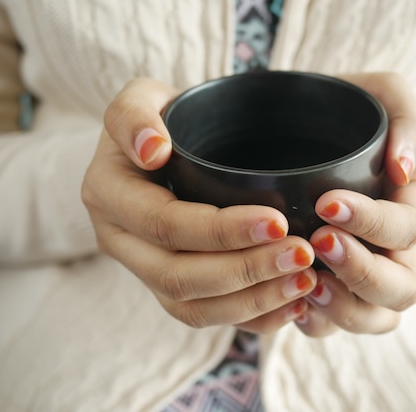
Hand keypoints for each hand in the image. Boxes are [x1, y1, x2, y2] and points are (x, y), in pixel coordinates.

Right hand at [81, 78, 317, 332]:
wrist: (163, 149)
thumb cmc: (163, 119)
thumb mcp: (140, 98)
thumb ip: (133, 113)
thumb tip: (152, 150)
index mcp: (109, 195)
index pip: (165, 224)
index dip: (220, 230)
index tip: (278, 220)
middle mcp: (120, 241)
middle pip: (179, 275)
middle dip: (245, 271)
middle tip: (302, 254)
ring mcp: (145, 270)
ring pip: (193, 307)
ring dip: (253, 300)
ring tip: (306, 282)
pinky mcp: (172, 289)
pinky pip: (207, 317)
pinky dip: (252, 318)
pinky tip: (294, 307)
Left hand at [294, 73, 415, 336]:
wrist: (301, 128)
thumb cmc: (343, 110)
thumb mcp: (381, 94)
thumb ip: (406, 119)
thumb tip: (405, 170)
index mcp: (414, 203)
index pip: (410, 228)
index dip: (375, 223)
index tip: (327, 203)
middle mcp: (398, 247)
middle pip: (404, 286)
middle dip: (362, 271)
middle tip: (318, 241)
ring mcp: (368, 273)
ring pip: (377, 318)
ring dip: (344, 308)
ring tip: (305, 283)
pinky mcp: (336, 290)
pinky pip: (337, 325)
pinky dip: (319, 322)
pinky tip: (291, 302)